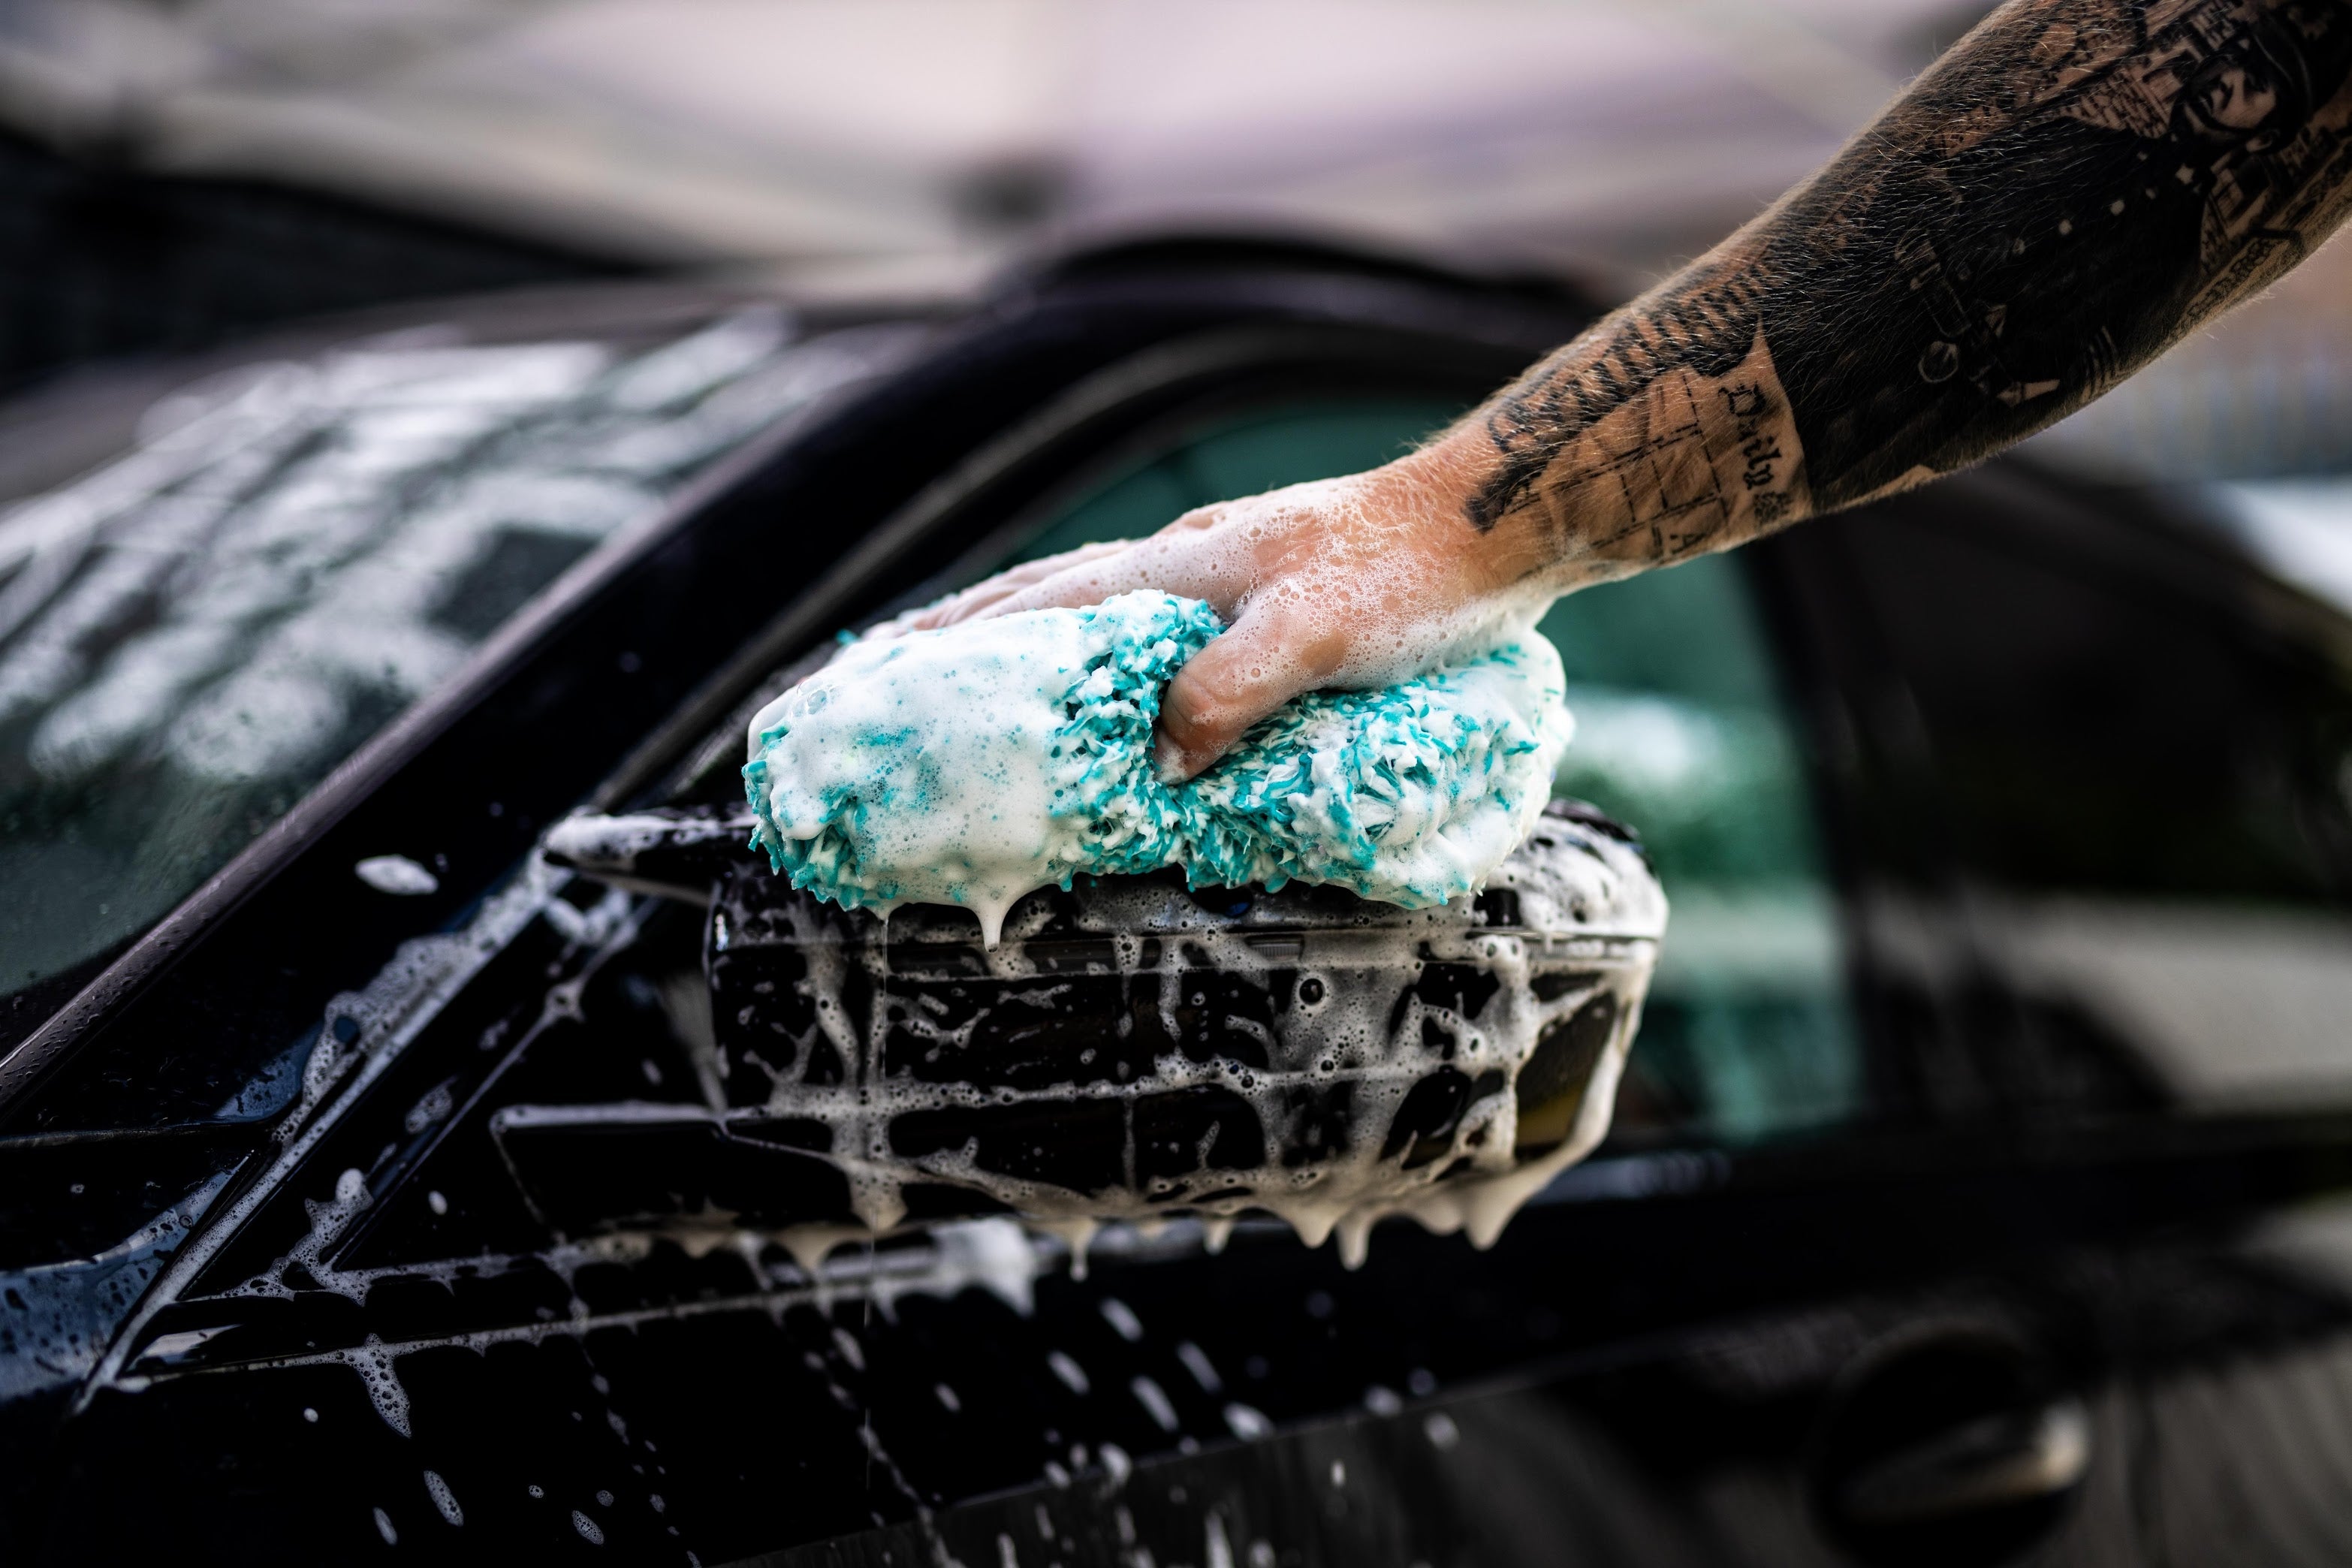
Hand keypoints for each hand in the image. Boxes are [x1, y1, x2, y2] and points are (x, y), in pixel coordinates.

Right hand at [891, 437, 1557, 778]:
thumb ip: (1228, 692)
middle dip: (956, 638)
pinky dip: (1088, 649)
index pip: (1033, 611)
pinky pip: (1137, 628)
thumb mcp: (1315, 637)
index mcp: (1170, 570)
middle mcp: (1176, 566)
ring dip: (1012, 638)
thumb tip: (1154, 762)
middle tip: (883, 676)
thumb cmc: (1409, 575)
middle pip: (1036, 599)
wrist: (1490, 525)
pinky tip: (1097, 680)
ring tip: (959, 674)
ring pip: (1082, 606)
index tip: (880, 678)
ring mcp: (1211, 576)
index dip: (955, 647)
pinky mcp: (1252, 598)